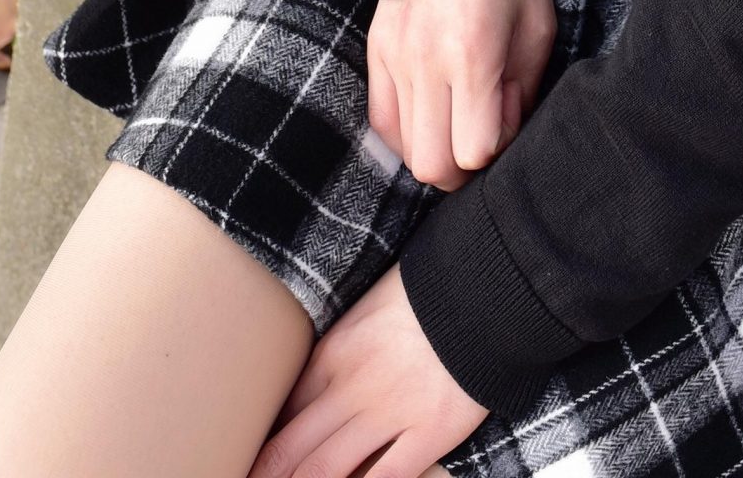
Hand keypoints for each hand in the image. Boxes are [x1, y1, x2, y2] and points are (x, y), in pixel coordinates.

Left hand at [246, 260, 487, 477]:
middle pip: (291, 452)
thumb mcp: (369, 308)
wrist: (488, 284)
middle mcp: (352, 388)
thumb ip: (342, 348)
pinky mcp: (429, 433)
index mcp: (334, 352)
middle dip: (267, 476)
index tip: (253, 462)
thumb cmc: (431, 290)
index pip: (283, 411)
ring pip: (326, 473)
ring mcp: (390, 413)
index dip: (263, 445)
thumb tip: (319, 386)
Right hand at [368, 0, 555, 189]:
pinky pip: (382, 122)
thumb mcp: (537, 26)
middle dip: (463, 168)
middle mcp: (425, 63)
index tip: (508, 109)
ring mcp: (394, 58)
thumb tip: (503, 133)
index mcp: (473, 54)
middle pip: (432, 165)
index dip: (497, 146)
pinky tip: (432, 112)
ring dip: (435, 150)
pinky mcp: (375, 51)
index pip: (474, 149)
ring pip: (404, 150)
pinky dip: (407, 133)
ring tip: (458, 117)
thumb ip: (524, 88)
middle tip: (481, 134)